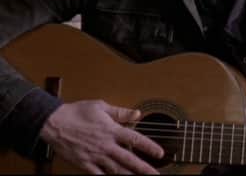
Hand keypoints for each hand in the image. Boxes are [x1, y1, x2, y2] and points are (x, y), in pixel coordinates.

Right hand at [40, 100, 163, 173]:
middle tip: (156, 175)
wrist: (54, 123)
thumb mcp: (101, 106)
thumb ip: (121, 112)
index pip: (135, 139)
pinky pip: (98, 175)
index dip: (149, 147)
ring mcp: (95, 156)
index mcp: (112, 130)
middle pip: (129, 159)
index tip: (160, 154)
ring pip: (116, 170)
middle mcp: (106, 145)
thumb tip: (137, 114)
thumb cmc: (77, 112)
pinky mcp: (84, 164)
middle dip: (144, 169)